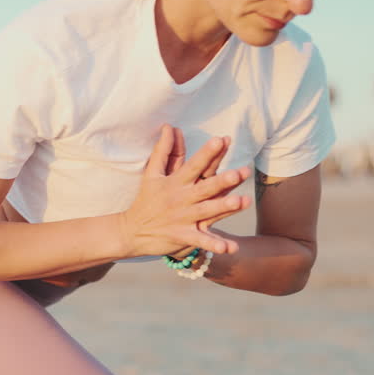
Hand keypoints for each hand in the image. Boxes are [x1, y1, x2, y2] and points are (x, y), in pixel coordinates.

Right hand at [118, 125, 251, 256]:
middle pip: (205, 188)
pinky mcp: (182, 236)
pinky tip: (230, 248)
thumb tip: (169, 127)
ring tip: (242, 202)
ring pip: (206, 212)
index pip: (194, 164)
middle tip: (240, 172)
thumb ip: (163, 150)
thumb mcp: (151, 173)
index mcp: (175, 182)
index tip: (221, 140)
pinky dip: (214, 245)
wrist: (131, 231)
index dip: (207, 153)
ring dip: (224, 207)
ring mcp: (182, 218)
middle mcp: (181, 199)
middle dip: (223, 180)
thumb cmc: (146, 199)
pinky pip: (200, 241)